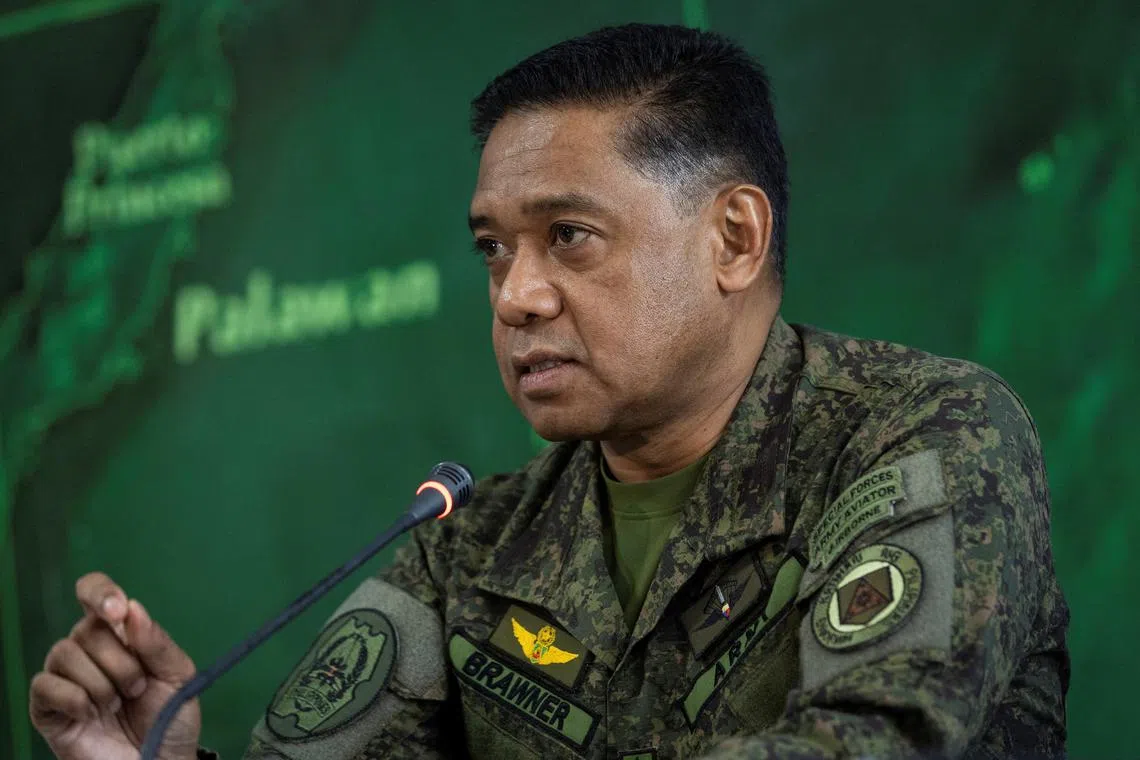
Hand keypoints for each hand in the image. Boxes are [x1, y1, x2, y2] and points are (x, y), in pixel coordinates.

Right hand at [29, 572, 201, 759]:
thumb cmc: (169, 718)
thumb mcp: (178, 675)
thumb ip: (157, 642)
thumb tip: (132, 609)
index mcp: (121, 634)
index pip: (94, 592)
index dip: (100, 592)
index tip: (117, 610)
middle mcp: (89, 650)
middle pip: (86, 628)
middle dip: (119, 660)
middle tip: (137, 687)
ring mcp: (67, 678)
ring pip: (64, 653)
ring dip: (101, 682)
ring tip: (117, 704)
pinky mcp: (48, 709)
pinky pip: (46, 685)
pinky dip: (75, 698)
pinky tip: (93, 714)